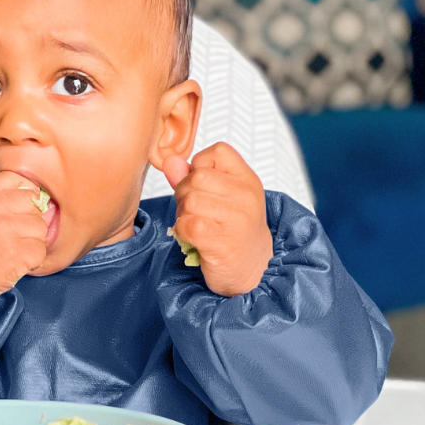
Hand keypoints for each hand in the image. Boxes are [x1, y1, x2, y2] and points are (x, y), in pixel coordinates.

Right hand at [0, 171, 52, 302]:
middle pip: (33, 204)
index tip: (20, 210)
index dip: (25, 196)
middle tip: (14, 238)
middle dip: (28, 222)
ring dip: (31, 243)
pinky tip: (16, 264)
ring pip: (40, 228)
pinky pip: (40, 251)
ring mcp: (7, 230)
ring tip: (12, 252)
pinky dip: (33, 261)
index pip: (18, 180)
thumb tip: (33, 198)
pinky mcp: (18, 253)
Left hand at [163, 142, 272, 295]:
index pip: (217, 152)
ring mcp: (235, 219)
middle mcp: (245, 196)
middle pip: (197, 176)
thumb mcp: (222, 199)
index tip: (204, 187)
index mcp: (248, 180)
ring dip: (183, 214)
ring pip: (190, 200)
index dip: (199, 166)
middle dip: (185, 193)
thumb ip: (193, 178)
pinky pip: (187, 224)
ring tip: (195, 225)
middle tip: (194, 212)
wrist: (254, 272)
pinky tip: (194, 238)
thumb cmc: (236, 234)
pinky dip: (182, 231)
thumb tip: (170, 161)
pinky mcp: (221, 241)